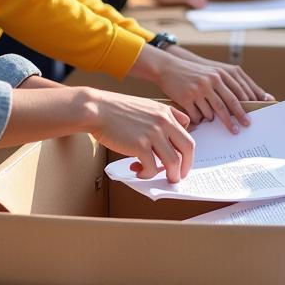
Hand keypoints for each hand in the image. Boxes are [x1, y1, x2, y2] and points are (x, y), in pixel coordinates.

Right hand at [80, 89, 194, 182]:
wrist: (97, 109)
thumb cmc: (116, 110)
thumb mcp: (145, 106)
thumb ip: (159, 120)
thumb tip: (166, 143)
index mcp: (166, 112)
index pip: (187, 132)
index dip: (186, 150)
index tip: (181, 159)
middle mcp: (163, 122)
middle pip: (188, 148)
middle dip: (186, 166)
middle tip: (178, 175)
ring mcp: (153, 133)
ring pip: (173, 162)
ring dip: (170, 175)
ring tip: (160, 178)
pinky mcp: (140, 145)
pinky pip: (152, 168)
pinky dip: (147, 174)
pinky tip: (138, 171)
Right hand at [132, 46, 259, 132]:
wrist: (168, 68)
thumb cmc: (193, 73)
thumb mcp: (211, 73)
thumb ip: (225, 84)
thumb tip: (242, 103)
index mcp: (219, 74)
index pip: (238, 93)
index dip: (245, 108)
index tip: (249, 119)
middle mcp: (210, 81)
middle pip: (228, 104)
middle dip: (237, 118)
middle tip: (243, 128)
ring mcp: (198, 89)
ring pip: (212, 113)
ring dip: (212, 119)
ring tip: (210, 119)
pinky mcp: (186, 98)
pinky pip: (197, 116)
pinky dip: (199, 119)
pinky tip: (196, 115)